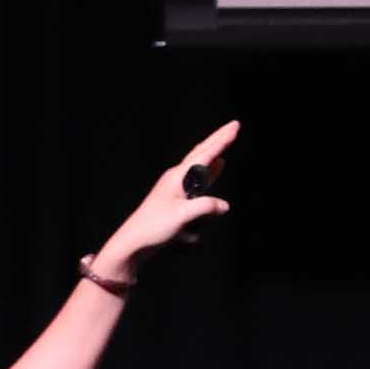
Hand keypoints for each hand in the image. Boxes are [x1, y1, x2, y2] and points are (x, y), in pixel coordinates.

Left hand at [92, 119, 239, 288]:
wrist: (134, 241)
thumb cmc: (153, 227)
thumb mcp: (182, 216)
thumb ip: (205, 207)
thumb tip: (224, 205)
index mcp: (177, 177)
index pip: (205, 154)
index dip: (221, 140)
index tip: (235, 127)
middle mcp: (177, 178)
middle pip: (202, 153)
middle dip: (219, 140)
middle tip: (234, 127)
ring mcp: (177, 187)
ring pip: (200, 164)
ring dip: (215, 152)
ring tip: (226, 142)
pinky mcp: (177, 198)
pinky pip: (199, 178)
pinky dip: (210, 170)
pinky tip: (216, 168)